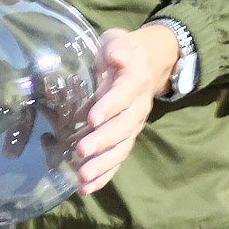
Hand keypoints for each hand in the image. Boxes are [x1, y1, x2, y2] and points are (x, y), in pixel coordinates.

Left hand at [75, 24, 179, 194]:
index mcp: (134, 80)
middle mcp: (137, 107)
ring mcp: (133, 126)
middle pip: (123, 128)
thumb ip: (117, 47)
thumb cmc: (122, 50)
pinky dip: (104, 175)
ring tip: (83, 178)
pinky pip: (118, 159)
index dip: (109, 106)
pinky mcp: (126, 139)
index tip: (91, 118)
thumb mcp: (119, 40)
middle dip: (102, 141)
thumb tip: (116, 56)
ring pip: (122, 148)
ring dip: (102, 165)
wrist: (146, 63)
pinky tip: (86, 188)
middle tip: (81, 152)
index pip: (123, 95)